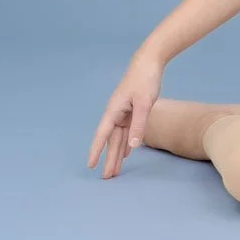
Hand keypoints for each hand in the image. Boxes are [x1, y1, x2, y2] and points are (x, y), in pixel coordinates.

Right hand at [87, 53, 163, 178]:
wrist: (149, 62)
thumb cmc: (145, 80)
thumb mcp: (144, 103)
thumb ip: (139, 124)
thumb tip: (133, 146)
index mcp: (114, 110)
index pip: (102, 135)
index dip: (96, 151)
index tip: (90, 165)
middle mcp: (116, 113)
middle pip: (111, 140)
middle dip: (108, 158)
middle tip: (107, 177)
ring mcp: (123, 113)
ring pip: (119, 137)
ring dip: (117, 153)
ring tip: (114, 170)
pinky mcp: (132, 111)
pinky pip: (127, 131)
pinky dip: (127, 142)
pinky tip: (126, 153)